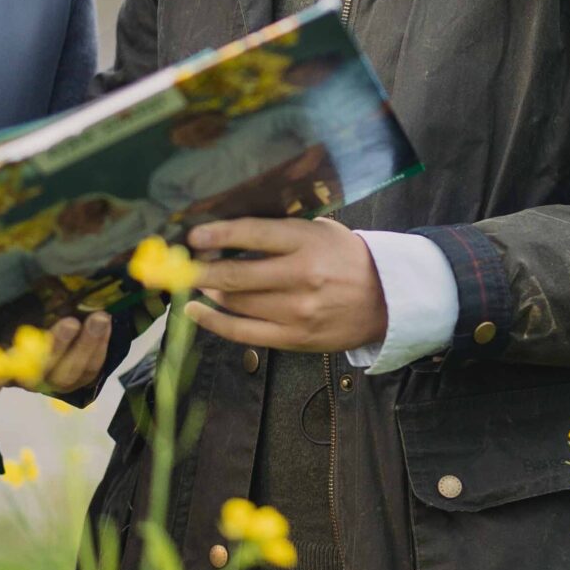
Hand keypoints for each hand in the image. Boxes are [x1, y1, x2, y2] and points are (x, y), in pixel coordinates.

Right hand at [0, 310, 112, 402]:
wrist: (44, 317)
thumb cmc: (10, 310)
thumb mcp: (0, 306)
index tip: (1, 355)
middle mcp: (17, 380)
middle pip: (35, 374)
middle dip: (55, 347)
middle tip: (70, 322)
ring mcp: (47, 382)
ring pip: (67, 374)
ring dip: (85, 345)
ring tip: (99, 318)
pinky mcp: (73, 382)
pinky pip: (89, 372)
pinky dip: (99, 348)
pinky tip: (106, 323)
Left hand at [183, 218, 385, 353]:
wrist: (388, 300)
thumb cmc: (349, 260)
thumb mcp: (322, 232)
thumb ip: (282, 232)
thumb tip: (231, 233)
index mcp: (308, 243)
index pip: (253, 234)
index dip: (218, 234)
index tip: (194, 235)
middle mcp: (301, 276)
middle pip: (236, 274)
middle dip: (201, 269)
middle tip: (182, 263)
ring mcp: (297, 311)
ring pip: (236, 302)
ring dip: (209, 291)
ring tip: (197, 281)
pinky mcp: (294, 337)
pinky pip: (243, 332)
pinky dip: (213, 322)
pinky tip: (196, 311)